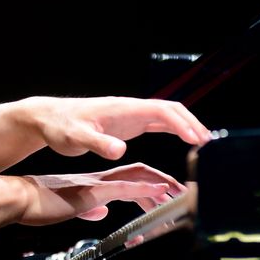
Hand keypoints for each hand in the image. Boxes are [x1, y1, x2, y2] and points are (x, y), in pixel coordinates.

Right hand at [19, 162, 183, 224]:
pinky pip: (122, 188)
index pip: (131, 176)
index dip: (153, 183)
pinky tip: (157, 191)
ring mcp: (97, 184)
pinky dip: (143, 188)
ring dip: (161, 185)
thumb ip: (87, 207)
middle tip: (185, 192)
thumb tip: (100, 212)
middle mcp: (100, 179)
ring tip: (180, 193)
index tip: (170, 194)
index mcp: (96, 182)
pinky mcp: (91, 191)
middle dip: (165, 182)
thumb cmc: (39, 203)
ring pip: (136, 177)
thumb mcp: (69, 206)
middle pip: (140, 172)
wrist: (20, 198)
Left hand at [27, 96, 210, 159]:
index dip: (181, 124)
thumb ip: (96, 143)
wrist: (49, 119)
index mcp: (122, 109)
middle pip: (170, 110)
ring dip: (186, 126)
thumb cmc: (60, 126)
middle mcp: (130, 109)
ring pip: (166, 115)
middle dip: (192, 123)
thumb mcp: (74, 138)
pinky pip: (158, 123)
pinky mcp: (127, 124)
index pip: (160, 111)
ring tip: (204, 144)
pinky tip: (184, 141)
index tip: (196, 139)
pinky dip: (174, 129)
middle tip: (209, 144)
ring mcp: (130, 115)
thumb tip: (119, 150)